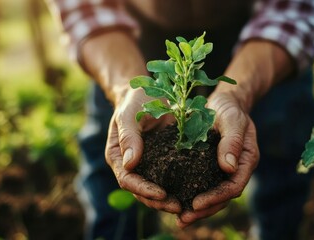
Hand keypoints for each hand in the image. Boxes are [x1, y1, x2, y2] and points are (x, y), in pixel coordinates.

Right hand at [105, 89, 180, 213]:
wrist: (148, 92)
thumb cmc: (134, 100)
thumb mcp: (129, 114)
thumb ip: (129, 137)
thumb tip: (130, 164)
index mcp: (118, 156)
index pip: (127, 180)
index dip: (143, 190)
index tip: (162, 194)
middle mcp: (131, 165)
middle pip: (141, 191)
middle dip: (159, 201)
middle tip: (179, 207)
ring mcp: (148, 164)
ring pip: (156, 189)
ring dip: (170, 199)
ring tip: (188, 205)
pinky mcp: (163, 160)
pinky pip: (171, 177)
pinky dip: (180, 186)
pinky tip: (195, 191)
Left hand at [176, 92, 259, 227]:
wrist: (224, 102)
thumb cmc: (230, 108)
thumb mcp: (233, 119)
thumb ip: (232, 141)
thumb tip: (228, 167)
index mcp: (246, 160)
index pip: (233, 186)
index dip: (216, 197)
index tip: (196, 203)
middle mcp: (235, 169)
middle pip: (222, 197)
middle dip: (204, 210)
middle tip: (183, 219)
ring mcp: (222, 169)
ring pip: (211, 194)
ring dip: (197, 208)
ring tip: (179, 218)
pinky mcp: (208, 166)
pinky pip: (200, 183)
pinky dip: (189, 193)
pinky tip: (174, 200)